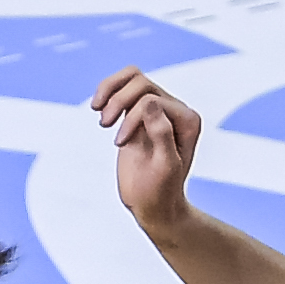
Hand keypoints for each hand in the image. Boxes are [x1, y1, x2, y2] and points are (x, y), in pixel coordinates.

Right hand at [93, 67, 202, 231]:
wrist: (152, 205)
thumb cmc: (161, 191)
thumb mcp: (164, 167)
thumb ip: (161, 134)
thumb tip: (149, 102)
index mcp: (187, 120)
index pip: (153, 100)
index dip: (132, 117)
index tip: (119, 143)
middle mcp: (175, 110)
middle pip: (141, 83)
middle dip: (119, 100)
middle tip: (104, 124)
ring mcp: (157, 110)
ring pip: (132, 78)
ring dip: (110, 89)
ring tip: (97, 110)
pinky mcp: (138, 114)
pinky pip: (123, 87)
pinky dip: (107, 90)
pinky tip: (97, 107)